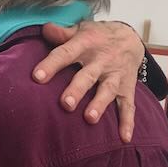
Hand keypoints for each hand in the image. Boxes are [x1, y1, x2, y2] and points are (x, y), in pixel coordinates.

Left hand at [32, 20, 144, 142]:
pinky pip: (128, 105)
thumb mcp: (81, 30)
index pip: (65, 53)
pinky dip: (128, 121)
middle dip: (77, 90)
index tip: (37, 77)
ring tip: (89, 118)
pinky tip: (125, 138)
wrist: (131, 38)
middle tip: (65, 104)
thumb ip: (62, 33)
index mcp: (86, 44)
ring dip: (99, 104)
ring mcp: (115, 75)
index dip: (51, 65)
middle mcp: (101, 60)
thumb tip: (44, 29)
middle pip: (87, 76)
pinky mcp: (127, 87)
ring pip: (107, 90)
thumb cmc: (96, 36)